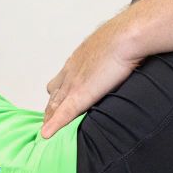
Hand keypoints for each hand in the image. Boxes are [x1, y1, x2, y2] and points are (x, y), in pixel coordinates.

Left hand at [41, 16, 143, 138]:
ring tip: (48, 130)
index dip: (58, 94)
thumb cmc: (125, 39)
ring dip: (50, 117)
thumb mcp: (114, 47)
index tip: (55, 105)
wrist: (125, 38)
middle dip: (51, 108)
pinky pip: (63, 113)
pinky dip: (54, 125)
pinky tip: (46, 135)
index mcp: (79, 60)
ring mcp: (73, 83)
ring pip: (55, 104)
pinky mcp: (80, 94)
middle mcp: (71, 71)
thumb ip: (112, 56)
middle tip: (47, 121)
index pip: (62, 81)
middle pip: (54, 94)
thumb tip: (122, 59)